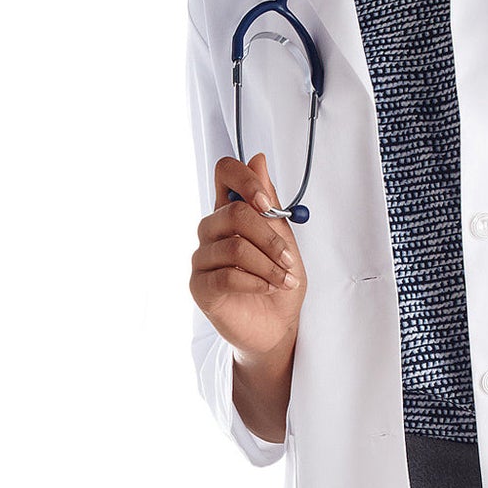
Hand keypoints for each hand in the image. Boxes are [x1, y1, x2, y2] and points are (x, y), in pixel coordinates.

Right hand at [189, 152, 305, 358]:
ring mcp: (202, 258)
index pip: (224, 173)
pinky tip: (268, 288)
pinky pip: (226, 274)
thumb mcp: (285, 240)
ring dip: (268, 264)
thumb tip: (258, 160)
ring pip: (234, 247)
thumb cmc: (280, 282)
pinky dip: (255, 281)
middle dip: (268, 236)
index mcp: (232, 213)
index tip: (265, 202)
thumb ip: (269, 205)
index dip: (244, 178)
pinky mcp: (199, 286)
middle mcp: (212, 231)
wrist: (277, 326)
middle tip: (288, 257)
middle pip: (232, 212)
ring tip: (285, 280)